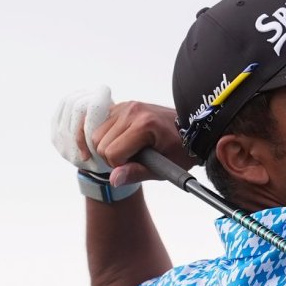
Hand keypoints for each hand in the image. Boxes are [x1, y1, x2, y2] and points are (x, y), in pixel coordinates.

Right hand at [51, 87, 194, 186]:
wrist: (191, 130)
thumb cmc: (181, 149)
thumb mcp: (164, 167)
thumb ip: (137, 173)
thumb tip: (113, 179)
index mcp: (144, 125)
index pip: (112, 153)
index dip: (120, 166)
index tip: (137, 165)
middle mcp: (131, 111)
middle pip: (99, 143)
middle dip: (112, 157)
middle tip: (133, 159)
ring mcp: (125, 106)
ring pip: (94, 134)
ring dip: (106, 147)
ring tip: (128, 151)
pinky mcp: (120, 106)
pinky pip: (98, 124)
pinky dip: (104, 137)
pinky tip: (116, 143)